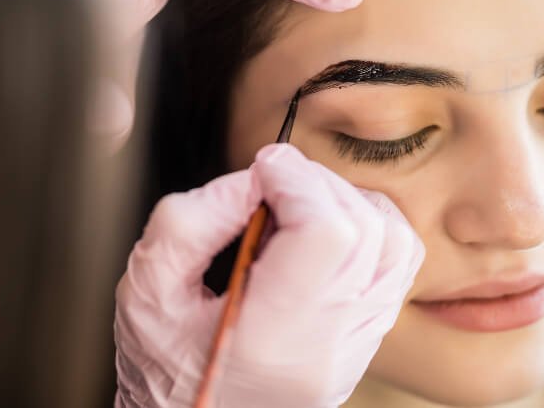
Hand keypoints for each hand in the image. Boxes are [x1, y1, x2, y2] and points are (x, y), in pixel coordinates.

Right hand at [114, 144, 424, 407]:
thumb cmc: (161, 370)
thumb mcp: (147, 289)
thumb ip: (189, 222)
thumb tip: (252, 181)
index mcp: (269, 336)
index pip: (326, 232)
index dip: (298, 181)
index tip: (263, 171)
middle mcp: (325, 346)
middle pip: (365, 230)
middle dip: (320, 185)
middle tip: (274, 187)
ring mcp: (352, 349)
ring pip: (396, 246)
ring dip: (353, 205)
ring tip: (302, 208)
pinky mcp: (361, 347)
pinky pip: (396, 273)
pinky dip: (370, 236)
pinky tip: (325, 236)